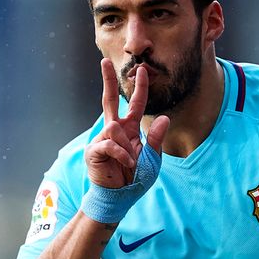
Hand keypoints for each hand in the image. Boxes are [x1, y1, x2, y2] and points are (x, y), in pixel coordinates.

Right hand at [85, 58, 169, 188]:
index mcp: (130, 129)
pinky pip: (110, 144)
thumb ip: (157, 139)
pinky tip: (127, 164)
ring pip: (115, 127)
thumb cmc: (135, 178)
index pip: (134, 104)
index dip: (139, 87)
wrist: (120, 197)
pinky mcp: (94, 150)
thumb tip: (164, 117)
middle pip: (109, 100)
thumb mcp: (153, 159)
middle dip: (107, 80)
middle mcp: (115, 130)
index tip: (142, 70)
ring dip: (127, 146)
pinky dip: (122, 155)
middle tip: (104, 61)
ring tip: (131, 162)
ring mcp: (102, 139)